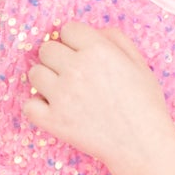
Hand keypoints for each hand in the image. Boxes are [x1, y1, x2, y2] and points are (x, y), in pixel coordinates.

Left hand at [22, 19, 173, 169]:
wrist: (142, 145)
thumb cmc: (145, 104)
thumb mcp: (139, 63)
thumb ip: (116, 39)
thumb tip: (94, 32)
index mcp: (98, 50)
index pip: (67, 29)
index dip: (75, 41)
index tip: (82, 54)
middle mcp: (76, 68)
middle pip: (46, 49)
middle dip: (58, 58)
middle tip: (73, 74)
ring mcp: (61, 95)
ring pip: (35, 73)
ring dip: (46, 80)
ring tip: (64, 92)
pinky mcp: (53, 121)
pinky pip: (28, 105)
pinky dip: (38, 107)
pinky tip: (54, 110)